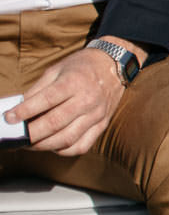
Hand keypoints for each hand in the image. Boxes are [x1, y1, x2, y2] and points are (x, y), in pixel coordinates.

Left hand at [8, 44, 137, 155]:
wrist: (113, 64)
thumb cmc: (82, 66)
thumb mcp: (57, 70)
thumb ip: (37, 90)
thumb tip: (18, 110)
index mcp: (74, 81)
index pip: (46, 100)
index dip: (24, 111)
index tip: (9, 118)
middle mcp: (87, 99)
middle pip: (55, 123)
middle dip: (31, 134)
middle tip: (17, 136)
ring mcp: (96, 114)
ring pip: (66, 138)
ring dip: (43, 145)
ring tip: (30, 144)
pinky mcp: (102, 124)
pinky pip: (81, 146)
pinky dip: (63, 150)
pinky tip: (53, 145)